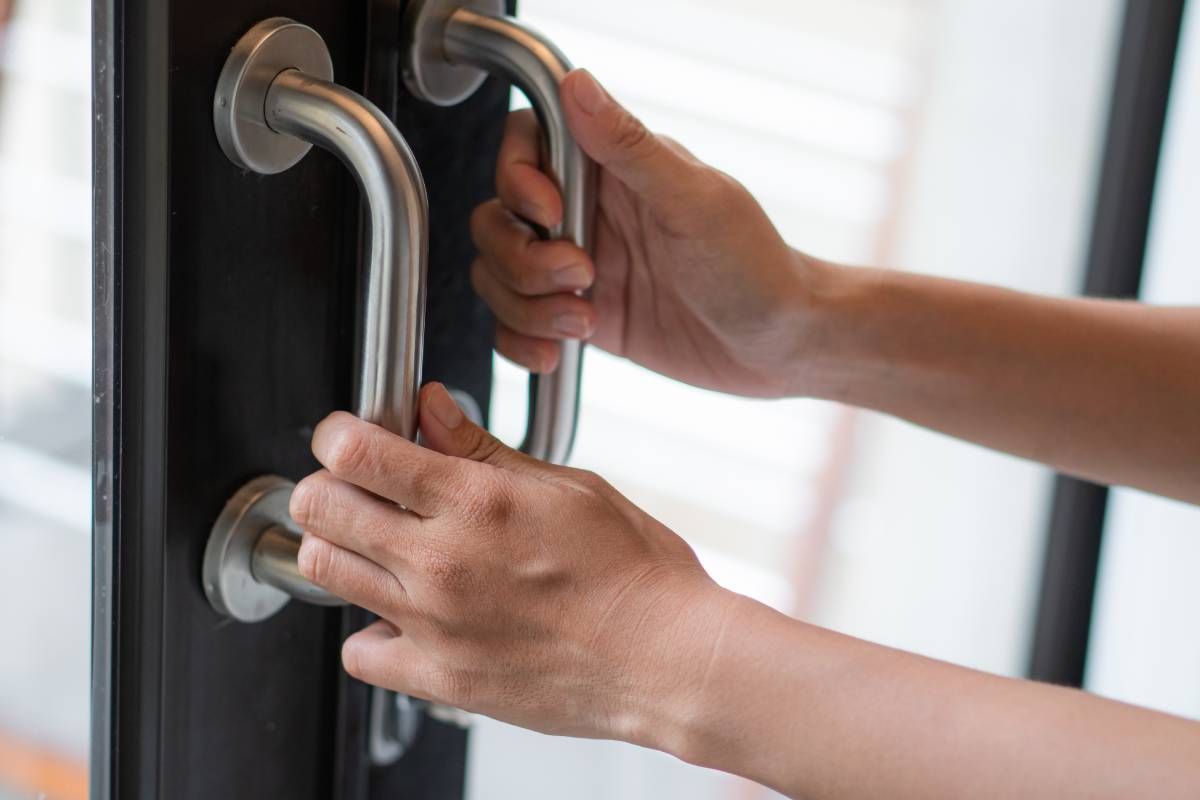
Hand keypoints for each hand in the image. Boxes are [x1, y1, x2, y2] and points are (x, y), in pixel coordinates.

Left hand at [288, 383, 732, 742]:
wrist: (668, 660)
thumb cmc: (636, 573)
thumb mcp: (567, 486)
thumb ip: (483, 450)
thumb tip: (431, 409)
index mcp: (477, 502)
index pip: (356, 451)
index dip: (339, 433)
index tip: (346, 436)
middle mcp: (443, 561)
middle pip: (321, 507)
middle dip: (329, 483)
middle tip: (359, 486)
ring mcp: (435, 624)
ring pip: (323, 570)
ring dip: (340, 547)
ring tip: (380, 545)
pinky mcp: (440, 678)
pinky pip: (359, 652)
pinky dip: (369, 631)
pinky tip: (402, 615)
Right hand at [471, 68, 820, 396]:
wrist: (781, 347)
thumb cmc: (756, 267)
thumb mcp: (694, 200)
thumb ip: (629, 146)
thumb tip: (577, 84)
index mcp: (613, 170)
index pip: (526, 146)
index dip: (518, 180)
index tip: (553, 215)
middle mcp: (588, 214)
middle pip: (498, 219)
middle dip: (523, 258)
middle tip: (582, 277)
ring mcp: (579, 269)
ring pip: (500, 275)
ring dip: (527, 306)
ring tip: (584, 321)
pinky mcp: (580, 317)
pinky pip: (517, 324)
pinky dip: (522, 342)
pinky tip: (559, 352)